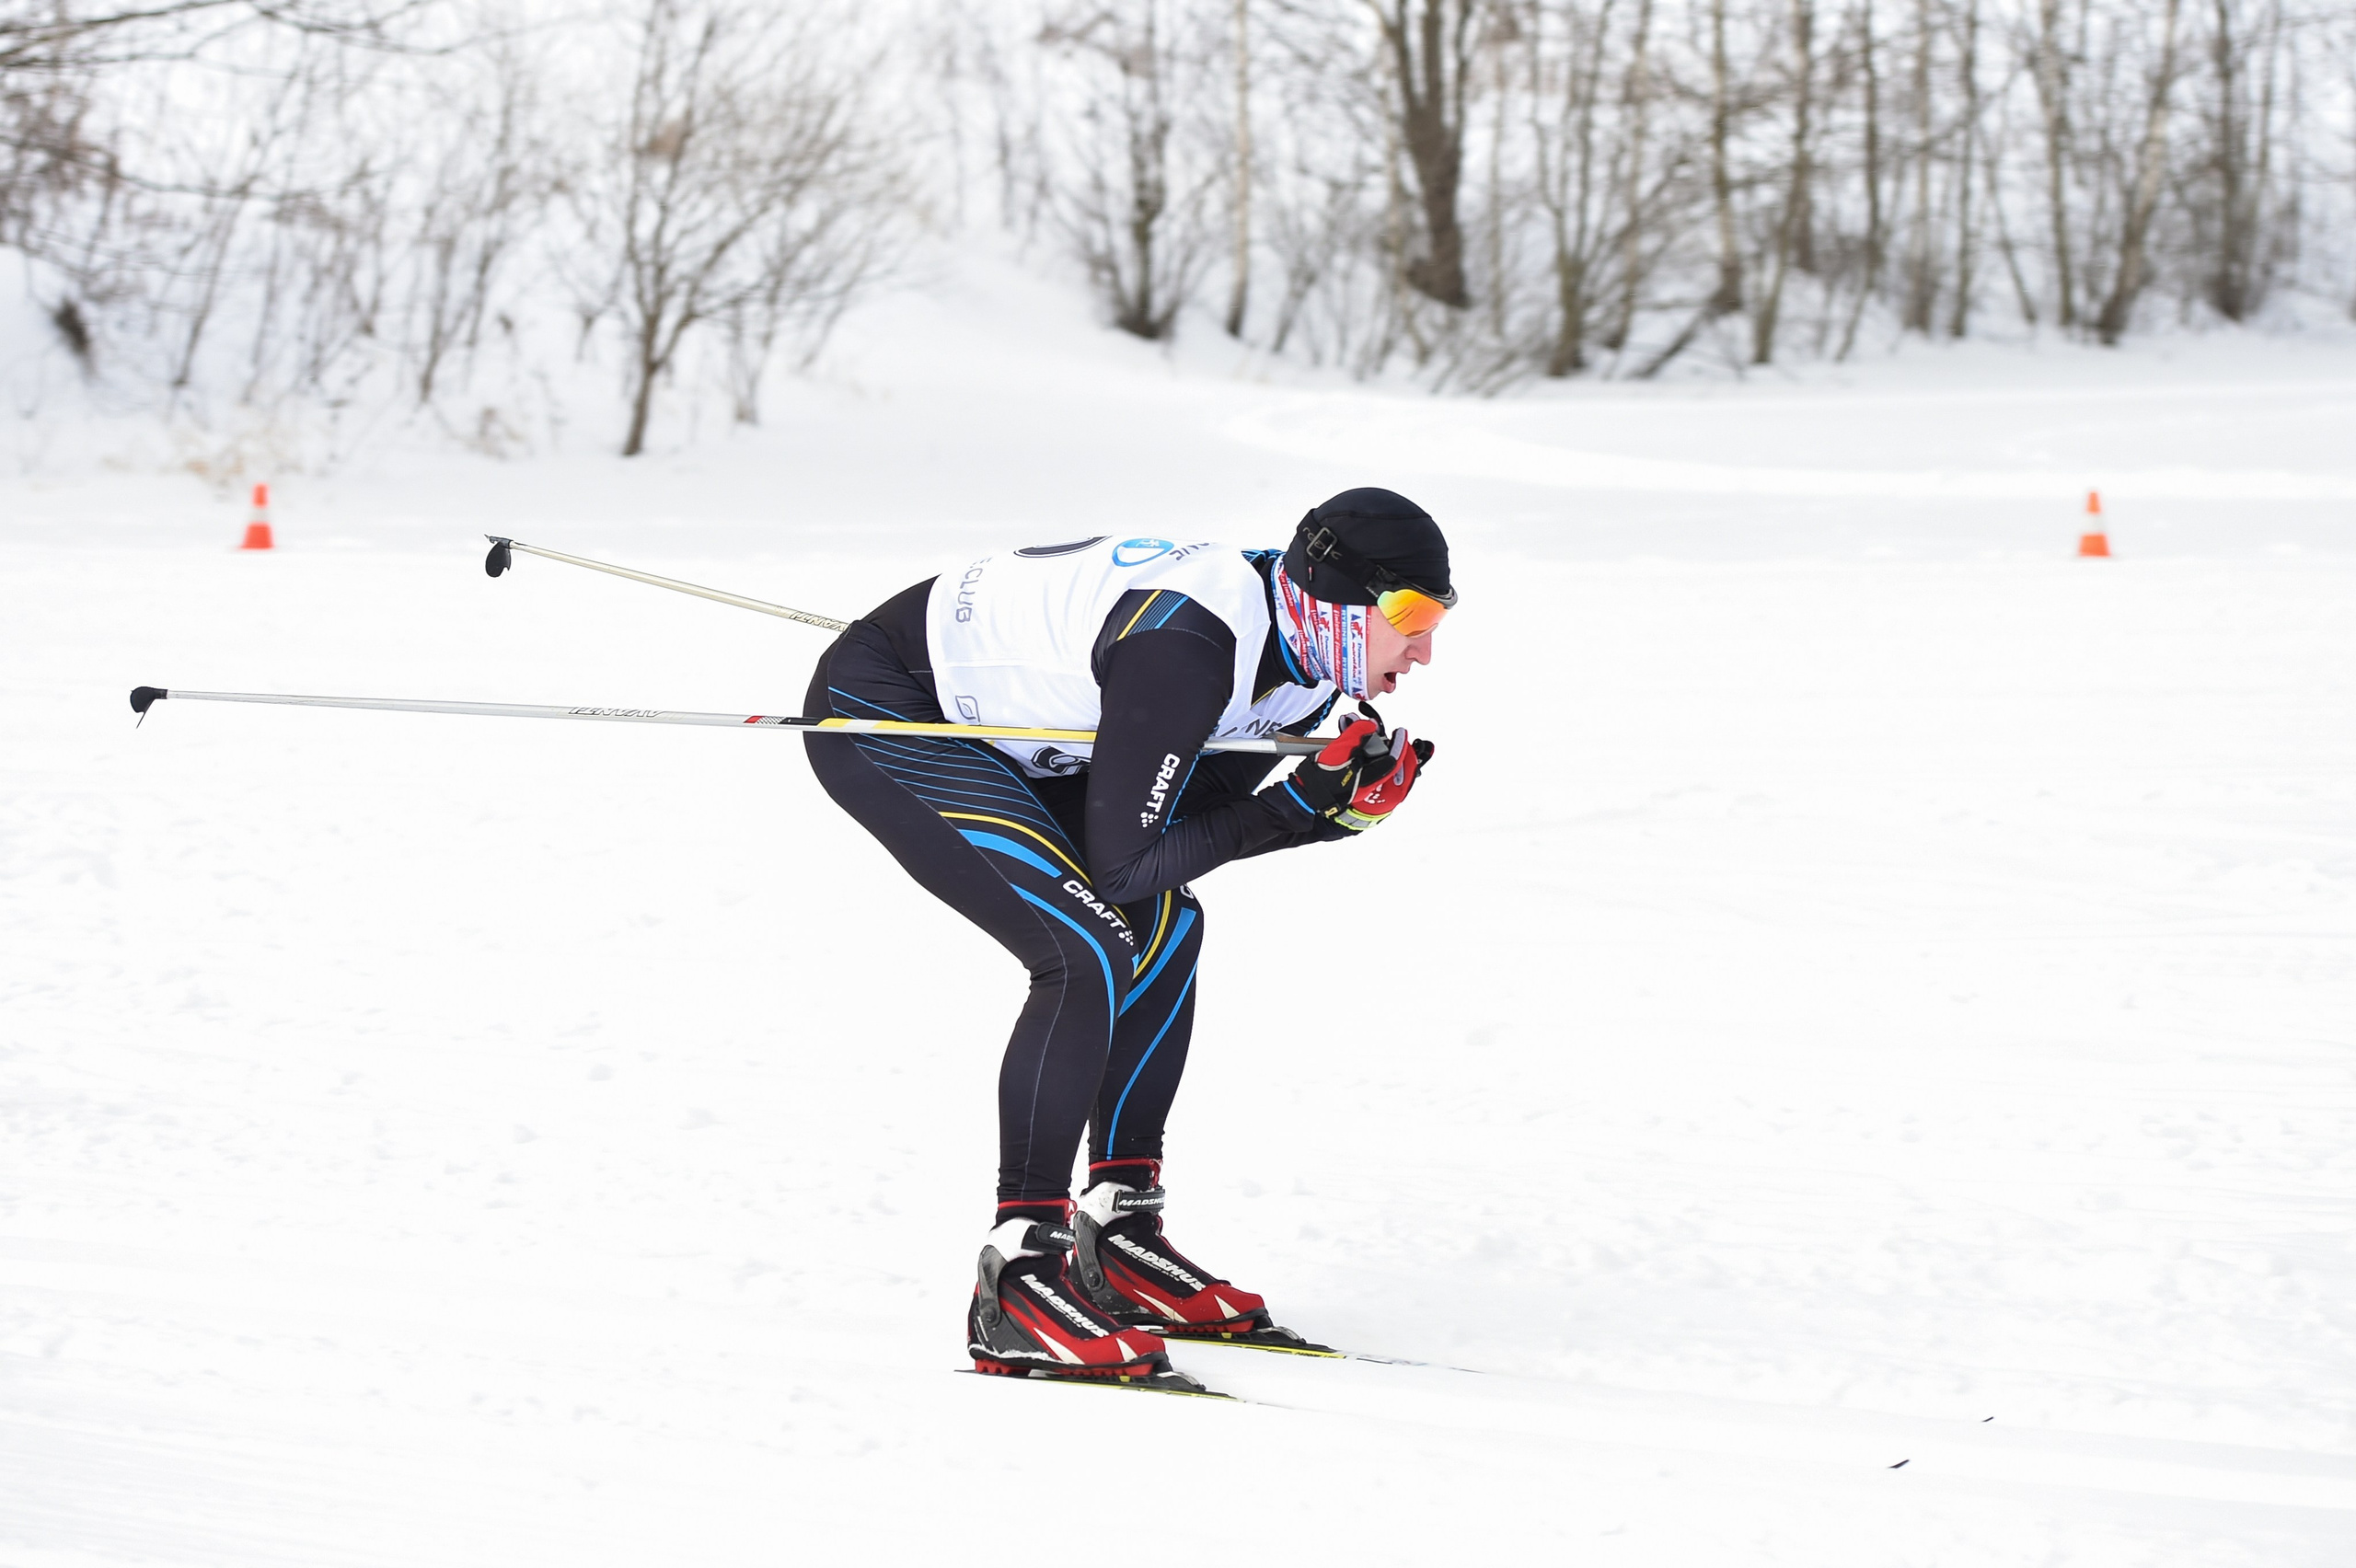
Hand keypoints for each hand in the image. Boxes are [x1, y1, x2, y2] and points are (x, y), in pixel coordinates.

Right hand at [1284, 703, 1435, 832]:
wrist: (1308, 794)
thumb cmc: (1322, 775)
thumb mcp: (1339, 750)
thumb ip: (1356, 735)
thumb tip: (1368, 726)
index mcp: (1372, 779)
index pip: (1394, 760)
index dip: (1399, 745)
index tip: (1400, 732)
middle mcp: (1372, 785)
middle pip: (1391, 764)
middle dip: (1390, 746)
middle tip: (1391, 735)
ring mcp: (1364, 786)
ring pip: (1379, 764)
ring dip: (1375, 747)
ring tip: (1367, 733)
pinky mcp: (1356, 784)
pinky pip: (1368, 767)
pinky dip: (1365, 754)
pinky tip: (1356, 743)